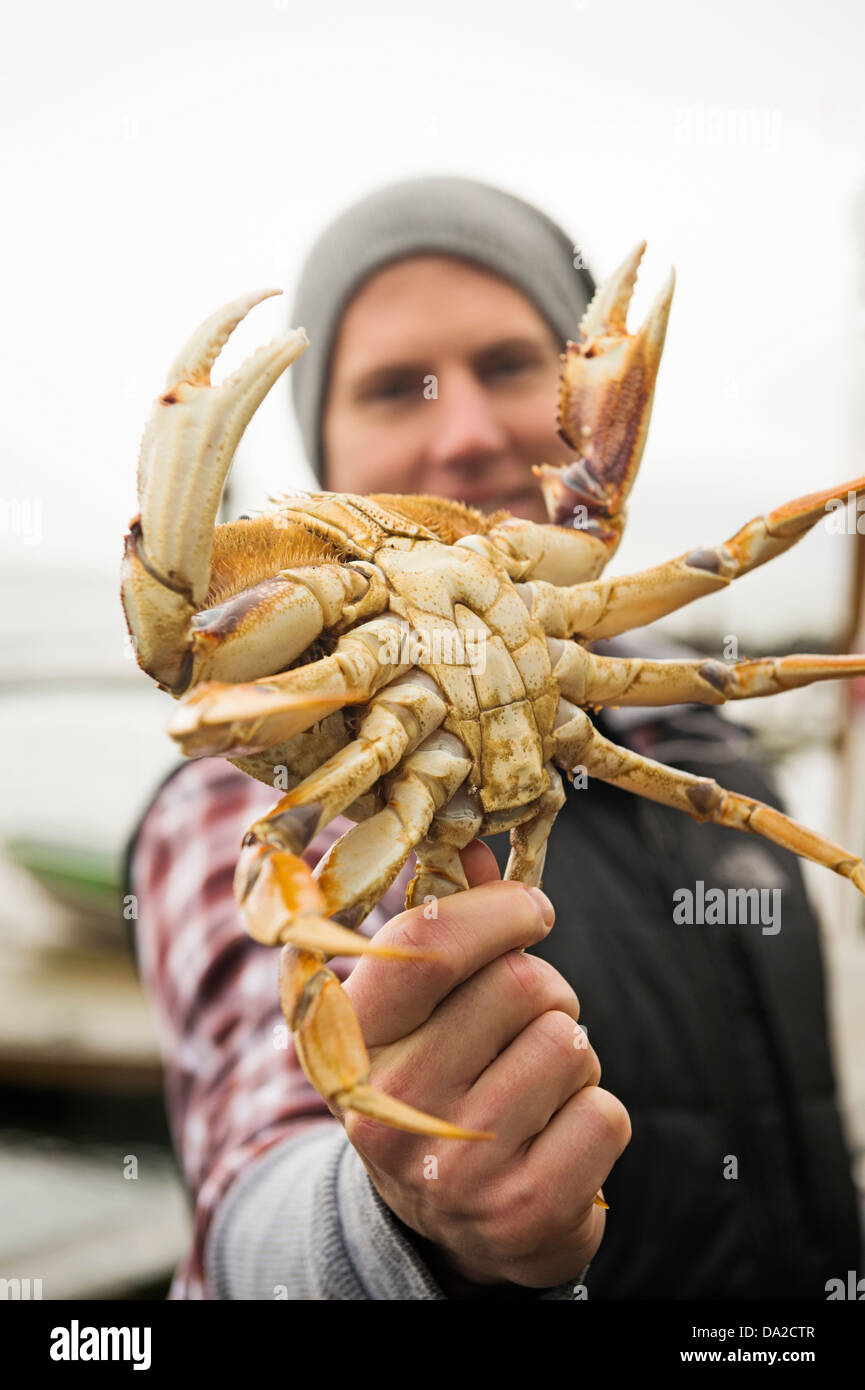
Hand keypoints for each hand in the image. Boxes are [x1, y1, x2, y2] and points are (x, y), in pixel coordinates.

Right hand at [339, 840, 630, 1289]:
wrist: (445, 1224)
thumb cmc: (438, 1080)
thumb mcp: (418, 1010)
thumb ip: (442, 923)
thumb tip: (474, 844)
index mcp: (352, 1041)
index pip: (429, 945)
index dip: (499, 909)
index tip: (530, 908)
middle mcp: (392, 1105)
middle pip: (522, 984)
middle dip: (545, 991)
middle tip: (524, 1025)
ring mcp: (455, 1166)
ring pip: (570, 1043)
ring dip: (571, 1053)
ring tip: (532, 1084)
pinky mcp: (523, 1211)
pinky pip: (606, 1112)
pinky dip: (595, 1114)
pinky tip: (552, 1136)